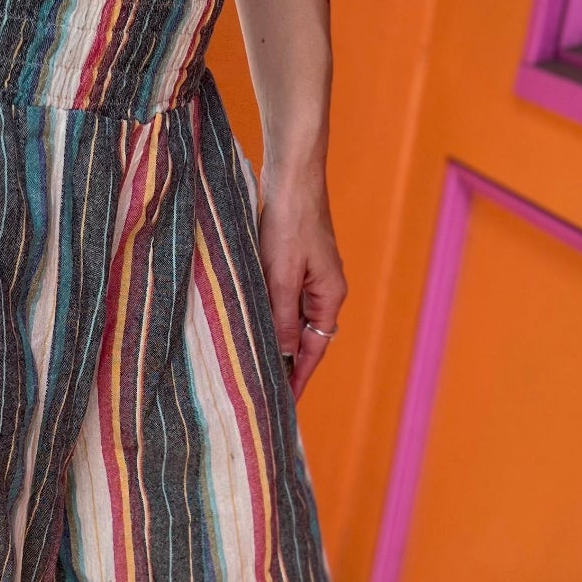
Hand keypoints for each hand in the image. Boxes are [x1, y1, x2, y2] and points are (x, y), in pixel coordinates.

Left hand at [256, 155, 346, 404]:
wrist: (293, 175)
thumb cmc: (289, 221)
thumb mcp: (281, 275)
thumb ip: (281, 317)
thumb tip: (282, 355)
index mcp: (329, 295)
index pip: (313, 350)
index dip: (298, 378)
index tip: (284, 406)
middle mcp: (325, 290)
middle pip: (305, 339)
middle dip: (287, 366)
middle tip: (264, 395)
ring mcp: (311, 277)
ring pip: (292, 321)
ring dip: (276, 343)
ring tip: (255, 369)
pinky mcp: (296, 264)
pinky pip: (284, 302)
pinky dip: (271, 319)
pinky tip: (252, 329)